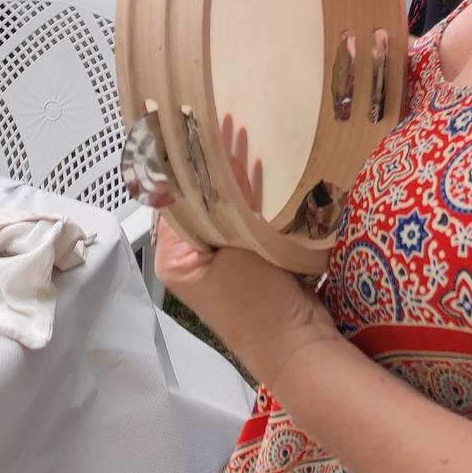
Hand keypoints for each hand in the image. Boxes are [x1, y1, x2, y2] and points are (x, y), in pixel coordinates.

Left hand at [152, 115, 335, 381]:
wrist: (300, 348)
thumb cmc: (259, 308)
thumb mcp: (234, 248)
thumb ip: (223, 202)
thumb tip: (219, 158)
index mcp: (172, 255)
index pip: (171, 195)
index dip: (185, 161)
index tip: (195, 128)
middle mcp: (190, 255)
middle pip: (196, 198)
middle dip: (209, 163)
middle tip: (222, 124)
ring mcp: (220, 257)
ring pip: (221, 205)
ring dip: (232, 176)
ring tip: (239, 136)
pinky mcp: (248, 260)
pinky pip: (242, 219)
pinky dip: (250, 196)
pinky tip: (258, 170)